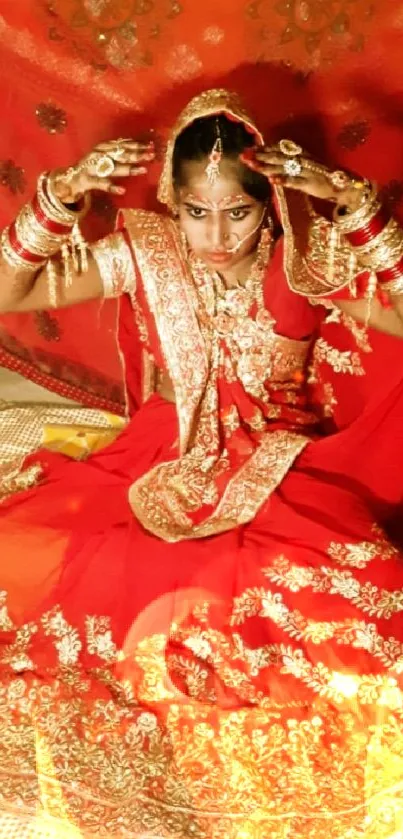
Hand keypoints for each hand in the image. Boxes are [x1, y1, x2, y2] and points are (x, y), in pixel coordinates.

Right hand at [50, 138, 154, 203]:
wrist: (68, 180)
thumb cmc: (91, 169)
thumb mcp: (104, 159)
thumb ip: (118, 155)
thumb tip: (139, 149)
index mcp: (102, 148)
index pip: (122, 145)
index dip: (137, 145)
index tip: (152, 146)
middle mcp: (97, 155)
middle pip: (119, 154)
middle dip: (136, 154)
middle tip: (151, 156)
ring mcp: (91, 167)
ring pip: (112, 168)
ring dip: (128, 168)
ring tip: (143, 170)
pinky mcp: (87, 180)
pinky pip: (101, 184)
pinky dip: (111, 187)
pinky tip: (122, 190)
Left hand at [241, 142, 364, 211]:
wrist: (344, 185)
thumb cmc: (323, 178)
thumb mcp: (305, 168)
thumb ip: (291, 165)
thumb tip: (272, 164)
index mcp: (301, 154)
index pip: (279, 149)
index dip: (263, 149)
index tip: (248, 149)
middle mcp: (302, 159)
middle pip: (278, 156)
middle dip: (260, 155)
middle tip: (244, 155)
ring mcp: (306, 171)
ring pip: (283, 167)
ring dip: (267, 166)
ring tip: (252, 165)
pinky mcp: (310, 183)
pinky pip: (295, 181)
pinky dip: (284, 180)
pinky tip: (272, 180)